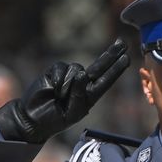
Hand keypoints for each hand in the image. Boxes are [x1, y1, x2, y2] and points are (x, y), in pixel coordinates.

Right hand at [0, 39, 129, 142]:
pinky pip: (61, 68)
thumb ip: (79, 93)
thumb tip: (83, 72)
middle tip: (122, 43)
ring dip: (69, 83)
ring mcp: (69, 76)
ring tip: (59, 96)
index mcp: (91, 95)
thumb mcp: (73, 111)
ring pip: (76, 68)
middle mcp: (82, 83)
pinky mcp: (55, 71)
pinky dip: (59, 78)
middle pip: (99, 65)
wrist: (34, 118)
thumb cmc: (56, 118)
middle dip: (111, 54)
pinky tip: (53, 89)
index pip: (107, 79)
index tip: (127, 58)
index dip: (117, 68)